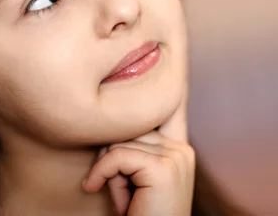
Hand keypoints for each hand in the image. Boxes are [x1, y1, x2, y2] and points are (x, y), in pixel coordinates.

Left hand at [82, 100, 193, 215]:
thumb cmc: (140, 215)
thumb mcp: (135, 177)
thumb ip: (132, 147)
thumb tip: (107, 116)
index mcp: (180, 147)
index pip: (162, 107)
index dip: (144, 100)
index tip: (131, 76)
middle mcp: (183, 148)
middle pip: (128, 126)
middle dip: (111, 154)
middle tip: (116, 186)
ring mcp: (176, 156)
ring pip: (120, 141)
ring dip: (108, 169)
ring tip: (119, 195)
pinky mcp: (163, 168)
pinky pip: (117, 156)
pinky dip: (100, 173)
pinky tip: (94, 189)